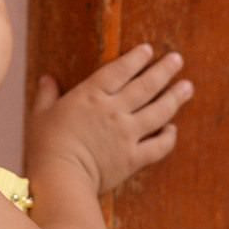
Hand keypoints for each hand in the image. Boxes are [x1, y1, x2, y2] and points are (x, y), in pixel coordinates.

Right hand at [27, 44, 192, 193]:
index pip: (119, 70)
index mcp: (90, 96)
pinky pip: (159, 145)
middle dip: (164, 70)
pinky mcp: (134, 158)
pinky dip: (169, 137)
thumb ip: (46, 95)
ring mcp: (127, 134)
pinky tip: (173, 129)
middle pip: (145, 86)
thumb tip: (47, 78)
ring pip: (159, 111)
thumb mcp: (40, 115)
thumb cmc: (45, 146)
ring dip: (175, 97)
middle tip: (178, 59)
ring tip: (188, 86)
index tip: (149, 50)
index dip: (136, 58)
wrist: (60, 178)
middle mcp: (114, 111)